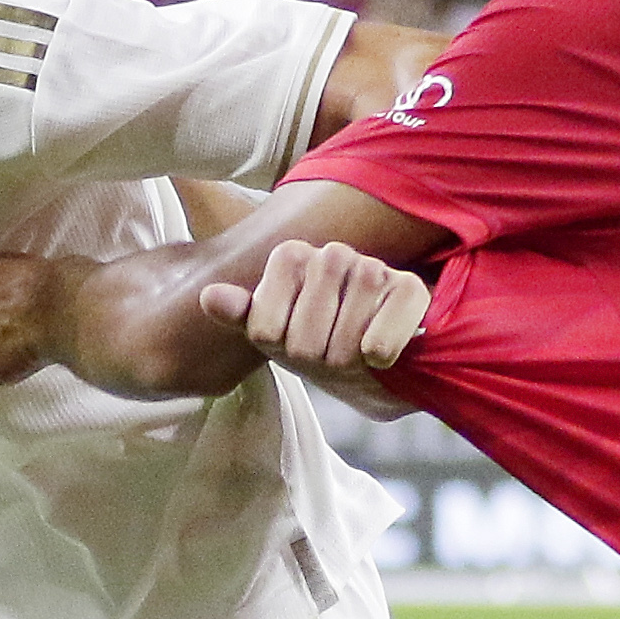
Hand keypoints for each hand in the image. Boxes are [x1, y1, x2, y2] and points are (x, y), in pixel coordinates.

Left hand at [199, 237, 429, 407]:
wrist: (379, 361)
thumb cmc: (321, 342)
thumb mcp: (275, 334)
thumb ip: (241, 314)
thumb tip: (209, 296)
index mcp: (290, 257)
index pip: (264, 329)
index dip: (280, 351)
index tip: (296, 340)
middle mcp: (332, 254)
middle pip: (302, 342)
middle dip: (316, 362)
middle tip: (330, 353)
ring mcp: (373, 268)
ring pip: (342, 346)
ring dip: (348, 364)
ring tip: (356, 351)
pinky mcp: (410, 290)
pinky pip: (378, 345)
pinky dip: (380, 362)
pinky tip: (385, 351)